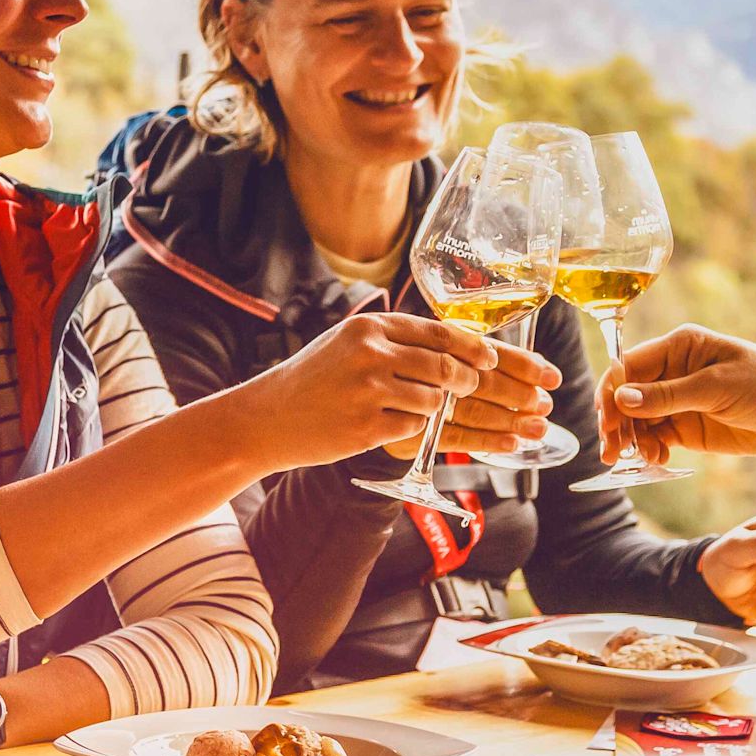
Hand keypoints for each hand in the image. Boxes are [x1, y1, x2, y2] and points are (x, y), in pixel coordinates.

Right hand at [244, 312, 497, 471]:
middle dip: (464, 381)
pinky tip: (384, 424)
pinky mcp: (367, 427)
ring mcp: (369, 392)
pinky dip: (409, 428)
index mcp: (369, 328)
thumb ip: (394, 341)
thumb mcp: (347, 344)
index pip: (437, 333)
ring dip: (432, 408)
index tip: (488, 358)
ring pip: (434, 401)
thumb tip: (453, 345)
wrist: (266, 418)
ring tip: (405, 408)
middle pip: (444, 367)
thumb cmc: (313, 380)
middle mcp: (370, 354)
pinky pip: (414, 428)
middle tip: (466, 388)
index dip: (471, 347)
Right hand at [597, 324, 755, 462]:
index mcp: (679, 347)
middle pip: (626, 395)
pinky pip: (654, 437)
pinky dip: (649, 450)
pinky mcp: (684, 426)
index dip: (612, 392)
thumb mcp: (717, 388)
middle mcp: (672, 371)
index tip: (606, 421)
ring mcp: (676, 400)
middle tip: (612, 451)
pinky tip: (656, 459)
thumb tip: (621, 398)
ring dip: (631, 440)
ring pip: (636, 420)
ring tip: (642, 459)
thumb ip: (668, 395)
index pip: (629, 365)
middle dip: (616, 422)